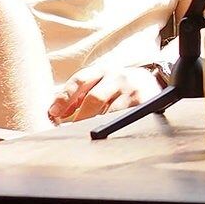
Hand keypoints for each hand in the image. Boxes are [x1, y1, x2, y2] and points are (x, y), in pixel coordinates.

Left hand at [48, 65, 165, 123]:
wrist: (151, 81)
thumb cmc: (118, 85)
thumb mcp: (100, 82)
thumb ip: (80, 94)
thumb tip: (56, 113)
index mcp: (102, 70)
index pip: (80, 80)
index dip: (64, 97)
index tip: (53, 113)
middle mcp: (117, 76)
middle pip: (94, 98)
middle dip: (79, 117)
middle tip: (70, 130)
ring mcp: (131, 89)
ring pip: (109, 112)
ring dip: (96, 124)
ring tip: (87, 133)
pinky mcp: (144, 102)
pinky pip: (124, 118)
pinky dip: (113, 126)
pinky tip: (108, 131)